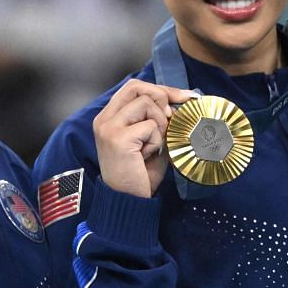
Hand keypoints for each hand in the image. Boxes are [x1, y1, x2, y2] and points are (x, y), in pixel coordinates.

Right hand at [92, 81, 197, 198]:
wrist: (128, 200)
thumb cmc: (138, 173)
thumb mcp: (148, 139)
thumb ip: (155, 119)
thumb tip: (178, 102)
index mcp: (108, 117)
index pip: (133, 88)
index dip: (159, 89)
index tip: (183, 96)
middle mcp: (104, 119)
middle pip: (137, 87)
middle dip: (162, 96)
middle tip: (171, 117)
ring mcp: (109, 128)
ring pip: (146, 103)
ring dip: (159, 124)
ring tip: (153, 145)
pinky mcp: (118, 138)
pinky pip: (150, 126)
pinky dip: (156, 140)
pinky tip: (147, 154)